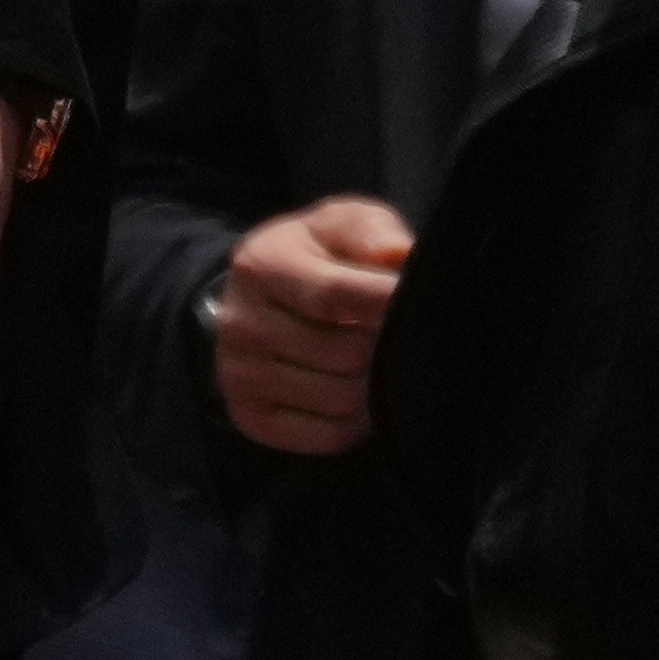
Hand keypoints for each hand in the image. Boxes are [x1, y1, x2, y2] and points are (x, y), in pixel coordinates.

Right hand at [205, 190, 414, 458]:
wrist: (262, 298)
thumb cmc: (319, 255)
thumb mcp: (342, 224)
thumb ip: (372, 233)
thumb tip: (400, 256)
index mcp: (260, 264)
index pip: (333, 293)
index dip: (385, 301)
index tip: (419, 300)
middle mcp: (241, 323)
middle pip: (344, 352)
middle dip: (386, 344)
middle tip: (404, 334)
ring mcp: (239, 376)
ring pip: (341, 398)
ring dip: (378, 384)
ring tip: (388, 361)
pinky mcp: (251, 418)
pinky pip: (329, 435)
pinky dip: (361, 420)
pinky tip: (367, 394)